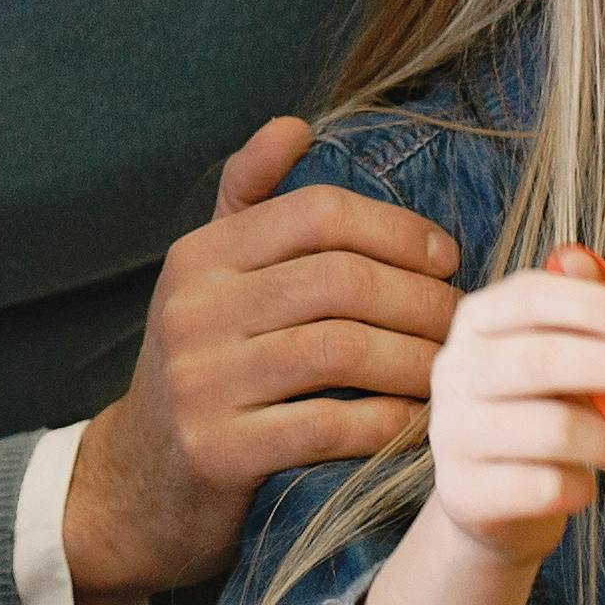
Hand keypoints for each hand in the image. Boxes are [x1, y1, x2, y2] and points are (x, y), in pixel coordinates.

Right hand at [60, 119, 464, 604]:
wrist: (142, 480)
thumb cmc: (206, 366)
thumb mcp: (209, 278)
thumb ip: (248, 200)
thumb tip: (293, 125)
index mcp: (201, 256)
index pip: (318, 214)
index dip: (396, 230)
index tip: (445, 258)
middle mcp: (194, 309)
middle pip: (339, 280)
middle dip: (419, 299)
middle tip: (462, 321)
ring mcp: (201, 381)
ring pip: (340, 350)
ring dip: (415, 361)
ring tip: (451, 371)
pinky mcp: (218, 450)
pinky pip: (327, 425)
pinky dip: (386, 422)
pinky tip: (417, 423)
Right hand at [395, 263, 604, 577]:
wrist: (491, 501)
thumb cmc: (537, 411)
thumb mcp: (554, 353)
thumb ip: (576, 310)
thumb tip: (584, 261)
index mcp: (477, 322)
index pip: (530, 297)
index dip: (593, 306)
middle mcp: (455, 370)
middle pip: (543, 359)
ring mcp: (453, 433)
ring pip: (551, 429)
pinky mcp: (465, 493)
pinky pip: (545, 488)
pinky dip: (582, 487)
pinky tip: (587, 484)